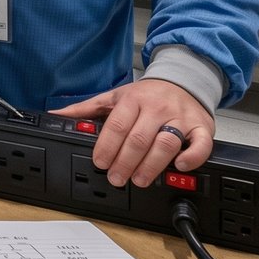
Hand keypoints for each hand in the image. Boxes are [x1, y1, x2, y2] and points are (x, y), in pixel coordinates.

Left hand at [53, 79, 212, 186]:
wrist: (183, 80)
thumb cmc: (146, 94)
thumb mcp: (114, 97)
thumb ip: (86, 109)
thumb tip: (56, 115)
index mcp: (133, 100)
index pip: (117, 126)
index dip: (107, 147)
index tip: (100, 163)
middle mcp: (157, 108)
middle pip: (139, 138)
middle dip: (125, 162)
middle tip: (117, 178)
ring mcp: (180, 118)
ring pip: (166, 143)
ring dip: (152, 165)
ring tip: (140, 179)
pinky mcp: (202, 127)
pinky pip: (201, 143)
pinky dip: (192, 157)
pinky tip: (180, 166)